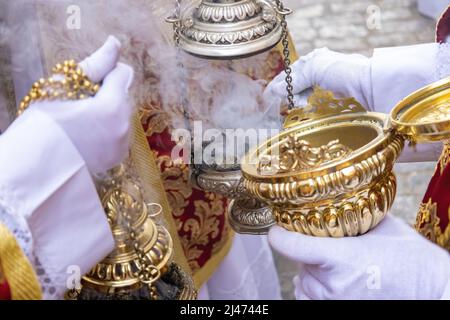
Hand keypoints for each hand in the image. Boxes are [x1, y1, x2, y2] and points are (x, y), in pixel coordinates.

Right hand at [27, 35, 133, 173]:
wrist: (37, 166)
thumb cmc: (44, 123)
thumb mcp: (63, 87)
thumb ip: (95, 65)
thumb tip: (115, 43)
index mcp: (113, 106)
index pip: (123, 73)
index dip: (104, 73)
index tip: (85, 84)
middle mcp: (125, 126)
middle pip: (123, 94)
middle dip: (106, 93)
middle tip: (78, 103)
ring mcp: (123, 144)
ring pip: (123, 114)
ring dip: (108, 112)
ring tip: (81, 121)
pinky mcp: (118, 156)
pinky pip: (120, 132)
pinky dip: (109, 129)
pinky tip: (87, 134)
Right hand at [265, 47, 372, 109]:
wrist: (369, 86)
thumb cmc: (343, 71)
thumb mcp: (314, 69)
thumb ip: (294, 80)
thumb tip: (273, 90)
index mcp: (314, 60)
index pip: (290, 73)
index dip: (278, 83)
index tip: (267, 96)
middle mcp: (318, 72)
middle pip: (295, 86)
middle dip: (289, 94)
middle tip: (288, 100)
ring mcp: (325, 88)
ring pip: (302, 98)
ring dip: (299, 102)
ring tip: (302, 104)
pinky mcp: (331, 103)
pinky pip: (312, 107)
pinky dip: (307, 109)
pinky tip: (307, 109)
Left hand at [269, 215, 449, 299]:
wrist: (435, 294)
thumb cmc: (414, 260)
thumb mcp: (384, 227)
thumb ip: (353, 216)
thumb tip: (333, 203)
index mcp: (342, 258)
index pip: (290, 246)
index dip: (280, 235)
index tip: (279, 228)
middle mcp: (333, 285)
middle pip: (298, 263)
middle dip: (306, 252)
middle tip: (327, 245)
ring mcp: (334, 304)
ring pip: (302, 283)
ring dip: (311, 272)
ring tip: (335, 267)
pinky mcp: (336, 313)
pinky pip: (309, 299)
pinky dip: (314, 290)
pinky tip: (333, 283)